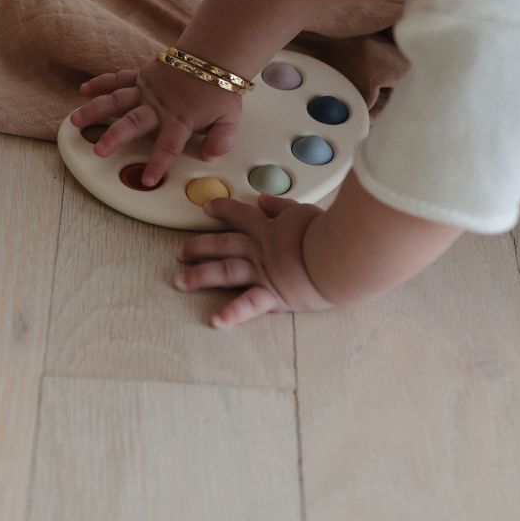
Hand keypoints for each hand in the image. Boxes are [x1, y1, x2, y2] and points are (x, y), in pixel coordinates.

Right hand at [71, 58, 243, 187]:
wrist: (215, 54)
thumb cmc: (220, 88)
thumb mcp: (230, 119)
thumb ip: (222, 140)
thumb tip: (209, 155)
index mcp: (180, 120)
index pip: (168, 146)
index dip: (158, 164)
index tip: (148, 179)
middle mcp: (158, 106)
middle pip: (133, 123)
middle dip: (114, 137)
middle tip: (98, 150)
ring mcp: (147, 89)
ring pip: (117, 100)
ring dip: (95, 110)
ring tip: (75, 121)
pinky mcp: (142, 76)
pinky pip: (119, 79)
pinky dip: (101, 83)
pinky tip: (84, 90)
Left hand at [174, 192, 333, 327]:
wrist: (338, 254)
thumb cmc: (328, 232)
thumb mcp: (303, 211)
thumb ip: (282, 206)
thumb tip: (265, 199)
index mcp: (268, 228)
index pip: (239, 214)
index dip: (222, 209)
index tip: (207, 207)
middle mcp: (259, 249)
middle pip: (222, 244)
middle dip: (199, 247)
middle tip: (182, 252)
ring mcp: (263, 272)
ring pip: (224, 272)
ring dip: (200, 276)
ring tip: (181, 282)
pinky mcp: (273, 295)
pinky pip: (248, 305)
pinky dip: (232, 313)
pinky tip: (215, 320)